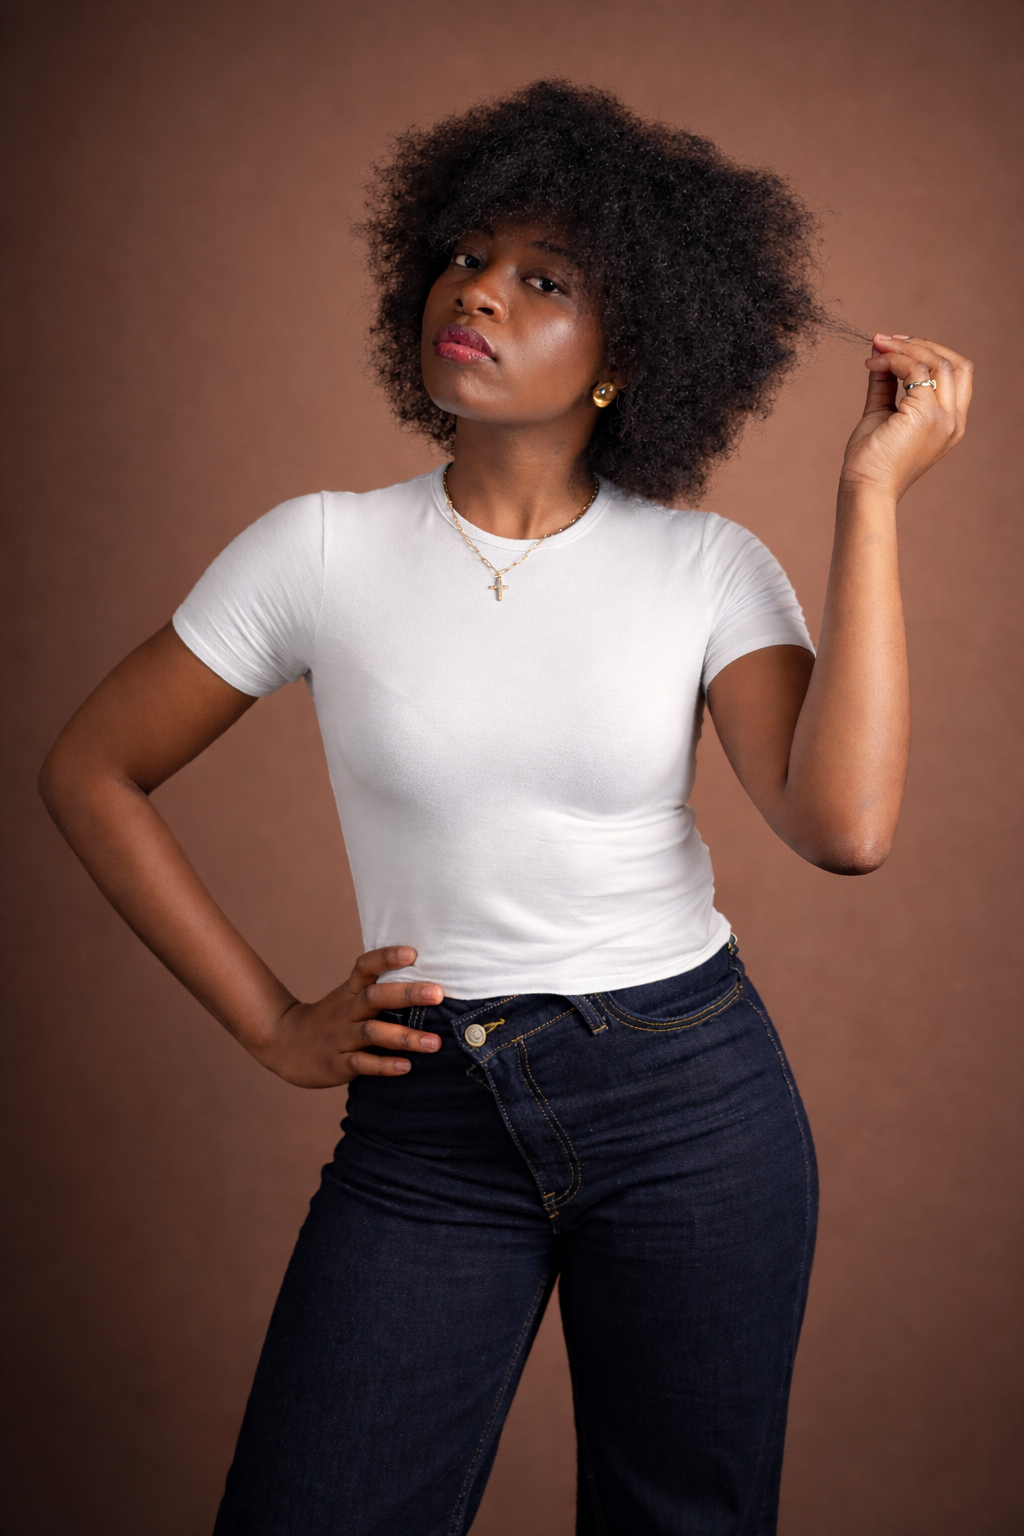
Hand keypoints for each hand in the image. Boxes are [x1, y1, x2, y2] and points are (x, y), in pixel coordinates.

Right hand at [246, 946, 443, 1087]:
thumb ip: (378, 990)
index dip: (386, 957)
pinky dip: (384, 1065)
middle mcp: (345, 1011)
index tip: (412, 953)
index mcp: (350, 992)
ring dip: (404, 1037)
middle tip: (437, 993)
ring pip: (372, 1032)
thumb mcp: (347, 998)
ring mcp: (340, 1037)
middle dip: (407, 994)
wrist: (283, 1043)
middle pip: (374, 997)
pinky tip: (406, 1067)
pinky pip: (361, 1063)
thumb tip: (426, 982)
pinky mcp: (336, 1064)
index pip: (365, 967)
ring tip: (434, 1042)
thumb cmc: (330, 1019)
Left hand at [841, 333, 972, 499]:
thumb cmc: (870, 459)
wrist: (864, 488)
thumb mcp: (881, 413)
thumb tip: (881, 350)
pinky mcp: (925, 415)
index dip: (931, 352)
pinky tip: (872, 365)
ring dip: (904, 349)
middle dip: (918, 344)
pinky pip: (914, 370)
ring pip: (936, 363)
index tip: (897, 344)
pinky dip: (893, 360)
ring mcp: (943, 418)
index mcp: (950, 423)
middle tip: (884, 339)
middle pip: (953, 363)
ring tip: (876, 349)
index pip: (957, 374)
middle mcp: (953, 421)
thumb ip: (886, 383)